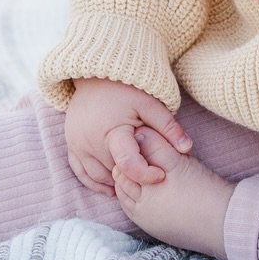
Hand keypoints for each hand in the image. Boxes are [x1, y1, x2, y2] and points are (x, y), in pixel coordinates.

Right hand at [64, 77, 192, 197]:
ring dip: (112, 183)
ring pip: (96, 177)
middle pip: (113, 172)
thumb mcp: (150, 103)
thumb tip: (187, 148)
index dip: (146, 175)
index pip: (128, 165)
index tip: (161, 174)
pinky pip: (80, 171)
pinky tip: (109, 187)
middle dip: (131, 178)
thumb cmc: (126, 87)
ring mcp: (77, 144)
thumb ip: (168, 127)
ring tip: (132, 183)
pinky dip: (93, 182)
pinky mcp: (71, 143)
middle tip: (148, 177)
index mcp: (112, 132)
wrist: (96, 72)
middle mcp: (90, 141)